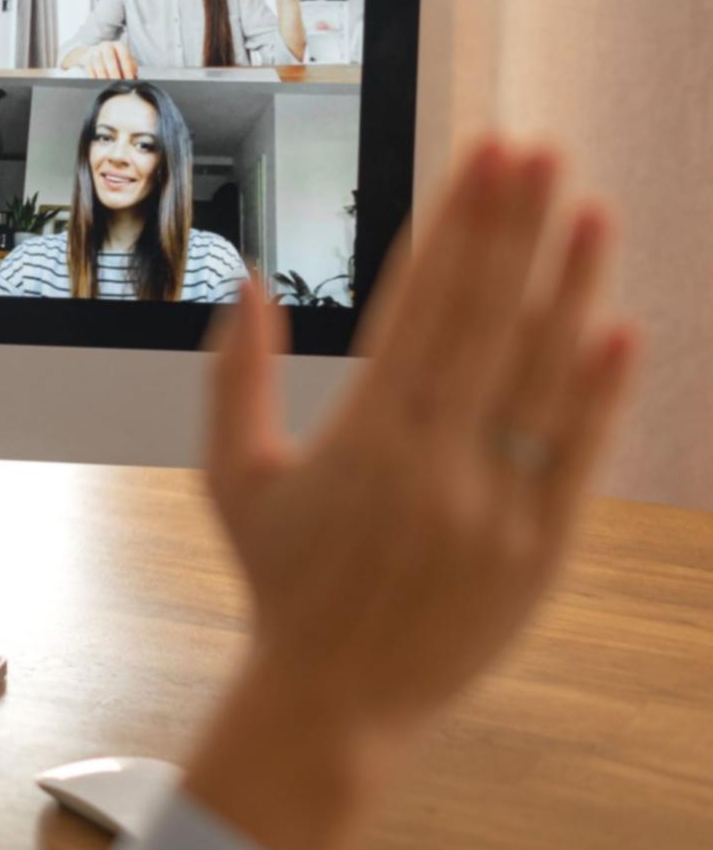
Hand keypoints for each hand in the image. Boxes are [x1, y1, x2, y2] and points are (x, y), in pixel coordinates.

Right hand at [70, 40, 137, 80]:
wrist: (96, 52)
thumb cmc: (115, 58)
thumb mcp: (124, 59)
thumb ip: (131, 66)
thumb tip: (134, 77)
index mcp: (118, 45)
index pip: (124, 56)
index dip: (127, 69)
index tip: (129, 80)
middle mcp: (107, 46)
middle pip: (110, 61)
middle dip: (115, 75)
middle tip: (118, 85)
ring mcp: (96, 52)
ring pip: (99, 67)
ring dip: (105, 78)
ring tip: (109, 87)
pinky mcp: (87, 59)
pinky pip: (91, 71)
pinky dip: (96, 79)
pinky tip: (100, 85)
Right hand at [204, 140, 634, 749]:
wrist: (333, 701)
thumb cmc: (280, 584)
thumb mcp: (233, 479)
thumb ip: (234, 378)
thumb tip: (249, 287)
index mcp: (361, 439)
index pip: (422, 303)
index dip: (456, 225)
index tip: (481, 159)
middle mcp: (433, 463)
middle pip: (485, 319)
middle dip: (512, 226)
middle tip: (537, 149)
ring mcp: (494, 505)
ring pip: (541, 375)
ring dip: (569, 285)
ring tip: (590, 209)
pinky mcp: (539, 548)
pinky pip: (576, 454)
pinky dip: (599, 390)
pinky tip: (616, 325)